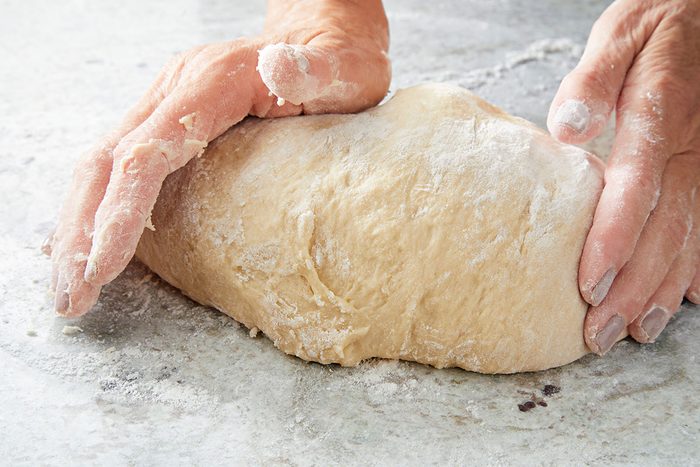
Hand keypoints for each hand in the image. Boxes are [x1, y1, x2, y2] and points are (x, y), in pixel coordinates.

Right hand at [45, 0, 390, 316]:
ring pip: (101, 165)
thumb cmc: (339, 63)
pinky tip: (85, 241)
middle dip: (82, 233)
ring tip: (70, 286)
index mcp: (211, 84)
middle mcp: (176, 90)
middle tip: (71, 298)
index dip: (120, 214)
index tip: (100, 269)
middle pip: (106, 164)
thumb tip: (279, 62)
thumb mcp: (343, 69)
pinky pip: (117, 164)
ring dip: (78, 226)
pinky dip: (95, 207)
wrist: (322, 34)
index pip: (147, 154)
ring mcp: (167, 102)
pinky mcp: (169, 118)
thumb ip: (312, 69)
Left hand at [547, 0, 699, 353]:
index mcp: (661, 116)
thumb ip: (595, 81)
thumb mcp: (619, 36)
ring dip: (662, 290)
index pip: (636, 189)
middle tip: (602, 333)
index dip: (614, 240)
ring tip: (637, 330)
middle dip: (632, 287)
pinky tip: (685, 300)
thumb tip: (570, 129)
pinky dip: (698, 266)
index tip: (589, 285)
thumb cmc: (657, 25)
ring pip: (691, 237)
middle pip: (664, 229)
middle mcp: (693, 148)